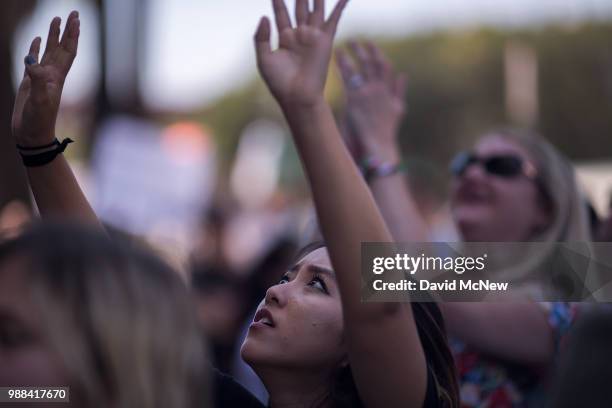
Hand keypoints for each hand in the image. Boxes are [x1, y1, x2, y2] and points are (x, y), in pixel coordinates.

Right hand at [12, 11, 79, 147]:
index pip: (68, 51)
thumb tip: (32, 60)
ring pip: (49, 51)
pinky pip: (34, 60)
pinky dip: (35, 48)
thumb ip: (36, 80)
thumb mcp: (38, 100)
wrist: (31, 136)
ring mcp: (41, 78)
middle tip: (73, 13)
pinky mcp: (29, 82)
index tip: (76, 20)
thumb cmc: (37, 121)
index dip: (73, 35)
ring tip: (55, 19)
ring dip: (53, 35)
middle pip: (62, 47)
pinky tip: (35, 40)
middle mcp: (52, 75)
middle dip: (68, 30)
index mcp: (57, 77)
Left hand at [255, 0, 347, 106]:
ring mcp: (313, 37)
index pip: (281, 12)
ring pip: (315, 9)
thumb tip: (264, 16)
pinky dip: (339, 7)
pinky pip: (334, 20)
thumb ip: (261, 37)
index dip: (278, 0)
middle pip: (299, 6)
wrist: (298, 97)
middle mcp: (300, 35)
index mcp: (284, 38)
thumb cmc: (280, 83)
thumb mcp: (264, 59)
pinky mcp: (325, 41)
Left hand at [336, 42, 405, 161]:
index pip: (384, 66)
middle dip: (365, 50)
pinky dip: (343, 64)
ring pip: (361, 66)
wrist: (378, 146)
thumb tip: (403, 75)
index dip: (377, 54)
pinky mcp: (355, 99)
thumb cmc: (384, 131)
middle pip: (373, 62)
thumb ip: (399, 91)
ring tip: (346, 44)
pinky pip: (348, 76)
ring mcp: (368, 93)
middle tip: (356, 41)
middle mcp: (379, 89)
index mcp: (389, 91)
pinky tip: (337, 56)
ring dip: (354, 53)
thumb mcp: (398, 109)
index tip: (370, 45)